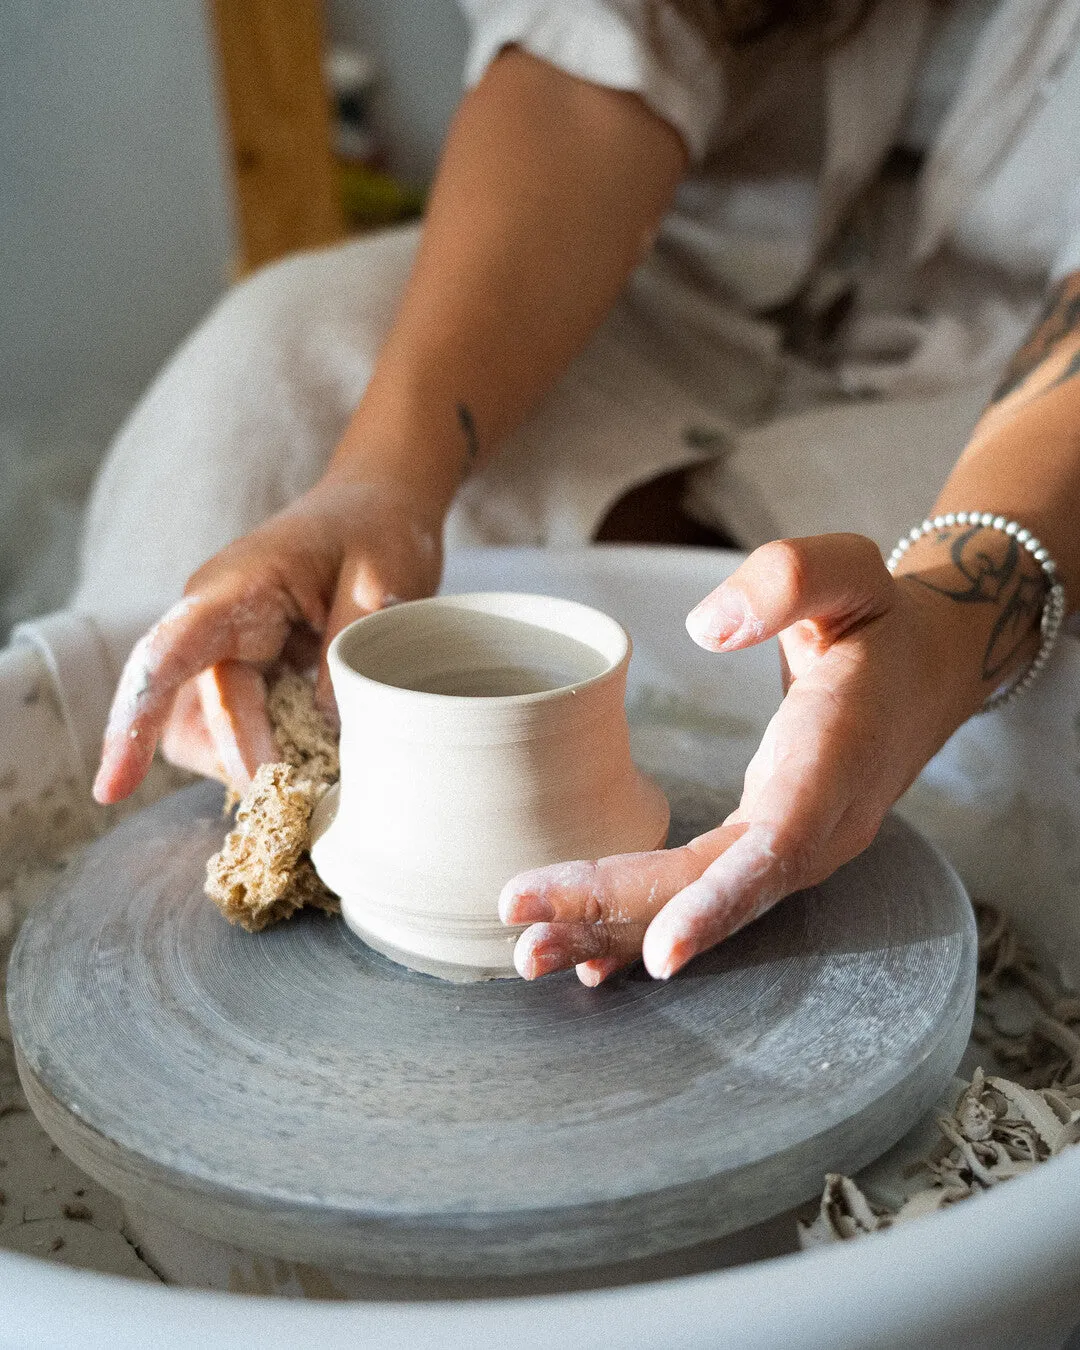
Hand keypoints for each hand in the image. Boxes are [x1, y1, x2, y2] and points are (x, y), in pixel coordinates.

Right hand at [92, 473, 442, 803]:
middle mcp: (214, 626)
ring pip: (213, 733)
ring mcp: (230, 651)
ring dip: (256, 761)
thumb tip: (323, 725)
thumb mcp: (380, 579)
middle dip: (245, 762)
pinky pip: (246, 728)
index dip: (132, 725)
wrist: (380, 504)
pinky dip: (276, 750)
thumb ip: (350, 649)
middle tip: (306, 786)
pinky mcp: (255, 671)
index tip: (109, 791)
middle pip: (199, 718)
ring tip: (319, 765)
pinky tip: (317, 752)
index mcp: (229, 592)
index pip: (163, 659)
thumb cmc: (376, 530)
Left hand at [500, 534, 994, 983]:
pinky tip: (590, 956)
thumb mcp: (851, 571)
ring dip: (617, 931)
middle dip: (622, 913)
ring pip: (703, 902)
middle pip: (716, 885)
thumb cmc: (882, 621)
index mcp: (837, 756)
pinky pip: (706, 894)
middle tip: (525, 934)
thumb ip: (788, 579)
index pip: (780, 842)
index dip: (721, 899)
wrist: (928, 669)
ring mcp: (798, 845)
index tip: (664, 949)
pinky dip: (645, 925)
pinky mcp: (772, 847)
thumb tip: (708, 628)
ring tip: (532, 953)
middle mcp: (820, 822)